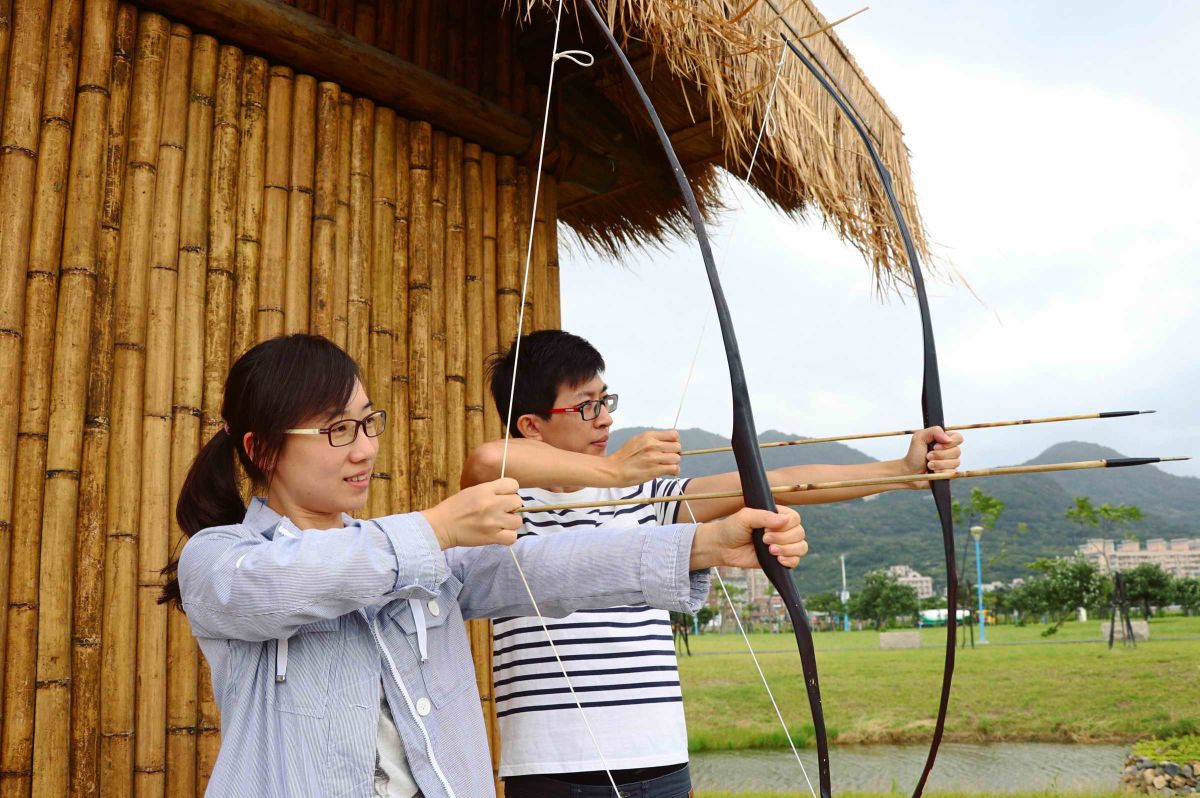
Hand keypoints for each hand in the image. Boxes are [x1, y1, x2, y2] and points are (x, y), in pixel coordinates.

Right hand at [421, 478, 522, 549]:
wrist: (441, 526)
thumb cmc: (454, 507)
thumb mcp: (472, 491)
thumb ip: (490, 491)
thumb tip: (506, 495)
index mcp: (486, 490)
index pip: (513, 484)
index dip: (510, 491)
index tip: (503, 497)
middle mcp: (492, 504)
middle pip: (518, 502)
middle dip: (511, 507)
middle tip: (501, 511)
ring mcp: (493, 522)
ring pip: (517, 521)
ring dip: (510, 523)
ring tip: (500, 524)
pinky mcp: (492, 537)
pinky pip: (512, 538)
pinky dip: (508, 537)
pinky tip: (500, 534)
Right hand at [605, 430, 680, 485]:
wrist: (613, 470)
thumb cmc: (624, 457)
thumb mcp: (637, 440)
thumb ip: (652, 440)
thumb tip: (667, 442)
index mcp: (648, 436)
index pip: (674, 435)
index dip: (674, 442)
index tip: (670, 448)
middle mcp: (652, 445)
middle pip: (677, 447)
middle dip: (675, 453)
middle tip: (668, 458)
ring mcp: (654, 458)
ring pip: (677, 458)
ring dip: (674, 463)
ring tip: (667, 466)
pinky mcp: (654, 470)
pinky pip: (674, 469)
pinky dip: (674, 471)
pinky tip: (668, 472)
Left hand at [690, 507, 807, 570]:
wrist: (722, 547)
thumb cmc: (732, 528)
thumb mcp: (745, 517)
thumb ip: (764, 516)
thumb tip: (785, 520)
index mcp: (777, 516)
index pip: (795, 518)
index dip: (785, 525)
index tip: (766, 529)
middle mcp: (782, 530)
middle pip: (800, 533)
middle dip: (784, 538)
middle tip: (764, 540)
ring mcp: (782, 545)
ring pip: (801, 547)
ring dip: (788, 549)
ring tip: (770, 550)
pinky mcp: (779, 559)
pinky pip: (795, 561)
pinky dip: (790, 561)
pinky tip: (778, 560)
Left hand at [903, 426, 963, 487]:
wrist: (910, 472)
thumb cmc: (914, 455)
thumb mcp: (919, 437)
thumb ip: (934, 431)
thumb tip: (948, 439)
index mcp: (944, 440)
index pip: (958, 438)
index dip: (949, 443)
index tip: (936, 446)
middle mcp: (949, 451)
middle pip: (957, 451)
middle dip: (940, 455)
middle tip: (928, 456)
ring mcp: (950, 463)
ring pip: (955, 462)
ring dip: (939, 464)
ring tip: (929, 464)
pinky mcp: (949, 474)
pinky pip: (952, 473)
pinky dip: (940, 472)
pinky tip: (933, 472)